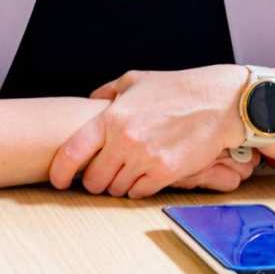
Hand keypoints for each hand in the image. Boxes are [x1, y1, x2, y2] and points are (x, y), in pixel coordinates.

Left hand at [48, 65, 247, 199]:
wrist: (216, 102)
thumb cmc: (177, 88)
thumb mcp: (137, 80)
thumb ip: (108, 93)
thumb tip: (90, 103)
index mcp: (113, 117)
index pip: (72, 151)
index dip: (60, 171)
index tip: (58, 179)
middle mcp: (125, 140)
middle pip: (93, 180)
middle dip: (94, 180)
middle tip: (102, 173)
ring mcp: (145, 159)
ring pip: (115, 189)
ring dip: (118, 184)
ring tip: (128, 169)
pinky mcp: (165, 173)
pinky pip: (139, 193)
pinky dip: (138, 187)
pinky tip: (145, 173)